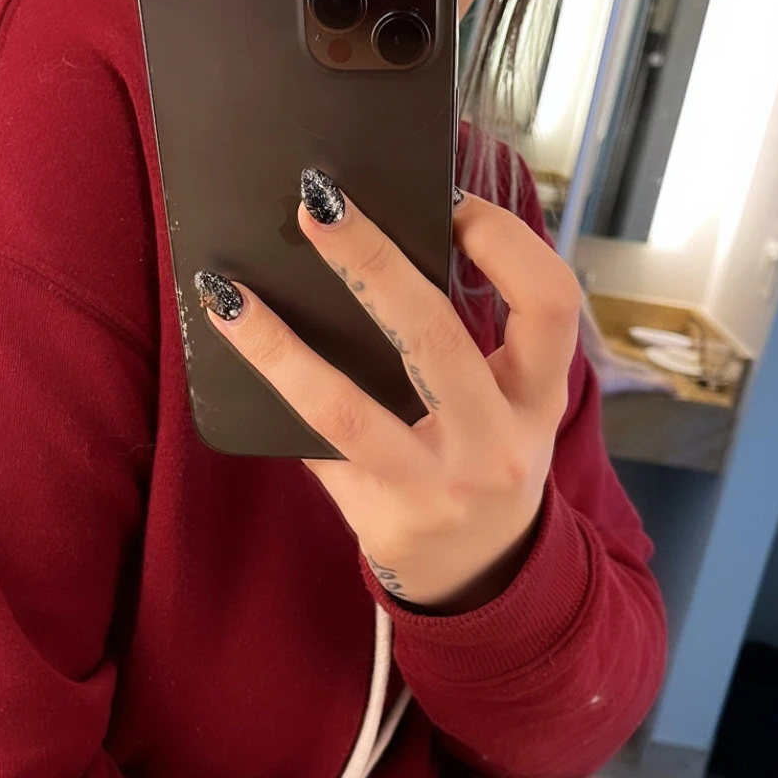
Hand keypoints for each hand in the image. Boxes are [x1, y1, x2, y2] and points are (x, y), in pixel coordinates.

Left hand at [195, 171, 582, 610]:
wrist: (479, 576)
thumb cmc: (485, 458)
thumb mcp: (510, 402)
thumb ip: (470, 335)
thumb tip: (374, 236)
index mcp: (538, 396)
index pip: (550, 301)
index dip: (504, 241)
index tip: (452, 201)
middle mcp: (495, 442)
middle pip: (435, 337)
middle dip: (372, 261)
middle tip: (317, 202)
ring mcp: (436, 487)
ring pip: (346, 408)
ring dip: (278, 345)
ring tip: (227, 292)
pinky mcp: (381, 518)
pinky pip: (315, 448)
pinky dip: (273, 397)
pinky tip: (229, 354)